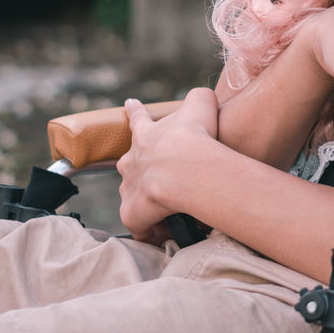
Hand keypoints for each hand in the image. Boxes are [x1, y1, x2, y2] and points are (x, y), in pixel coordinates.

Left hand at [117, 87, 218, 243]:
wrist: (184, 166)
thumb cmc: (194, 134)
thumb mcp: (201, 104)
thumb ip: (200, 97)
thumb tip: (204, 98)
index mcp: (146, 135)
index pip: (138, 118)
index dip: (135, 111)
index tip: (129, 103)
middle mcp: (131, 161)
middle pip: (130, 164)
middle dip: (141, 169)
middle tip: (160, 178)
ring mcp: (129, 188)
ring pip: (134, 195)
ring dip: (149, 202)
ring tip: (170, 211)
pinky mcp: (132, 213)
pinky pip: (140, 226)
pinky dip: (150, 231)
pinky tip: (165, 235)